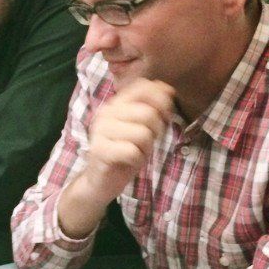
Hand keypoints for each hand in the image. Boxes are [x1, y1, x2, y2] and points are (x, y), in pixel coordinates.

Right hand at [81, 78, 174, 203]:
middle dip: (156, 131)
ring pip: (143, 133)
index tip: (162, 116)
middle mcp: (106, 113)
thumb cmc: (124, 152)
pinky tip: (128, 161)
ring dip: (146, 148)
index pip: (143, 87)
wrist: (101, 181)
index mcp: (115, 103)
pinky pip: (132, 151)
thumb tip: (168, 90)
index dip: (160, 100)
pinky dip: (137, 160)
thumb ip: (153, 108)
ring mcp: (101, 130)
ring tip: (135, 152)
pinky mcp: (100, 150)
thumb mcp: (142, 127)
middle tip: (146, 142)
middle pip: (148, 113)